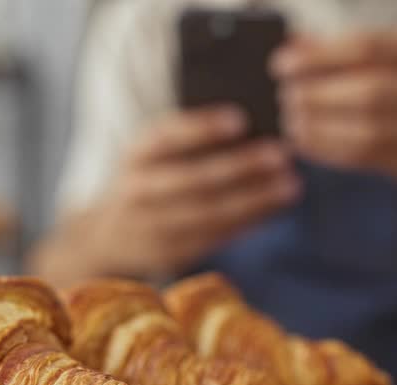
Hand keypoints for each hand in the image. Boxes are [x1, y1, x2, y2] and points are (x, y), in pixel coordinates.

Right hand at [88, 106, 300, 277]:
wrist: (106, 236)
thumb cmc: (147, 178)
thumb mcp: (151, 153)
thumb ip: (188, 138)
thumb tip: (250, 120)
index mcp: (135, 155)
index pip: (165, 137)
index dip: (201, 128)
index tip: (240, 119)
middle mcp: (139, 191)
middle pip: (193, 179)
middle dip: (240, 166)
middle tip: (281, 153)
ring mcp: (153, 227)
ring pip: (209, 213)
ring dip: (254, 199)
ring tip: (291, 184)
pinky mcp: (171, 254)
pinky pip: (216, 237)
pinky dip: (249, 222)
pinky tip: (276, 207)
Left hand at [273, 32, 396, 180]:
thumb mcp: (385, 57)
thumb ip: (338, 50)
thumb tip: (291, 45)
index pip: (367, 47)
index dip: (320, 56)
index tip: (281, 64)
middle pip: (371, 92)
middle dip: (320, 97)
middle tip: (286, 98)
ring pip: (370, 131)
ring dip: (322, 130)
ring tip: (291, 124)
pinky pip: (369, 158)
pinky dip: (331, 151)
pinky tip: (306, 143)